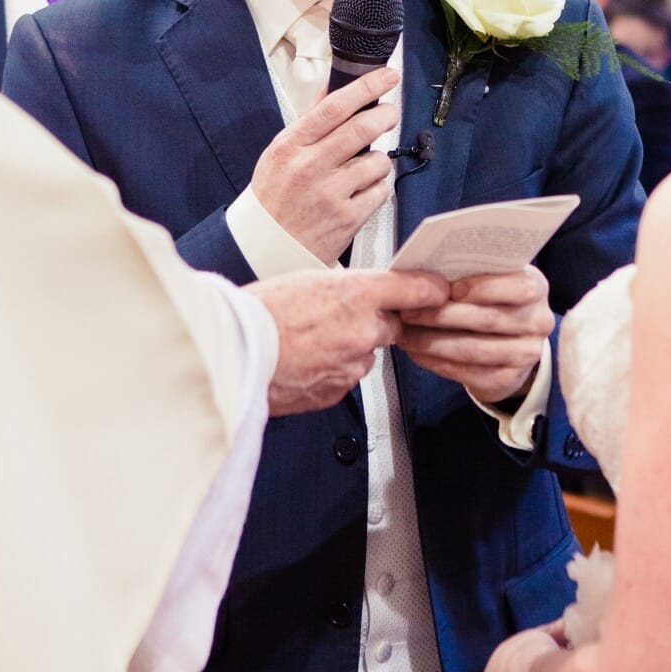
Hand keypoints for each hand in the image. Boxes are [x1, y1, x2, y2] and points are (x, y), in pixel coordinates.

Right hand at [248, 268, 447, 415]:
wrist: (232, 353)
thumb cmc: (258, 312)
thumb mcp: (306, 280)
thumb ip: (344, 289)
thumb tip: (358, 293)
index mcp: (357, 294)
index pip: (414, 289)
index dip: (430, 290)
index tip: (438, 291)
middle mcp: (363, 329)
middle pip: (392, 324)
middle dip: (375, 321)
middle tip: (342, 316)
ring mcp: (352, 364)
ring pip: (366, 353)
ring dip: (350, 347)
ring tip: (310, 340)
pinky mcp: (337, 390)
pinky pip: (346, 377)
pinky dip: (332, 369)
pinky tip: (304, 360)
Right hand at [250, 67, 400, 263]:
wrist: (267, 245)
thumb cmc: (275, 195)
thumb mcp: (281, 152)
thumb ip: (310, 120)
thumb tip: (334, 86)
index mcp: (291, 146)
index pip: (334, 107)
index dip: (366, 87)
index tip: (387, 76)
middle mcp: (309, 168)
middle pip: (362, 128)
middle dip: (386, 114)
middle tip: (390, 112)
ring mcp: (330, 195)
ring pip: (378, 161)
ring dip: (380, 159)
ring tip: (366, 165)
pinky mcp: (347, 219)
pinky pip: (381, 191)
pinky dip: (378, 186)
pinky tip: (362, 190)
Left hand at [397, 265, 554, 401]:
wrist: (511, 342)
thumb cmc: (493, 299)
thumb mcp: (492, 278)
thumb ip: (472, 272)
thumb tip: (429, 273)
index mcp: (536, 287)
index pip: (517, 288)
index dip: (482, 288)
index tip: (447, 288)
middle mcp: (538, 322)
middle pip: (488, 320)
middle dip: (442, 316)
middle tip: (408, 311)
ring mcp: (526, 354)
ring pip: (474, 349)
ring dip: (433, 342)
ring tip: (404, 335)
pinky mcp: (508, 379)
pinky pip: (468, 373)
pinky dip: (438, 363)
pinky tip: (417, 353)